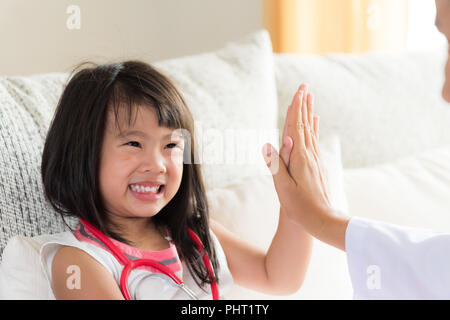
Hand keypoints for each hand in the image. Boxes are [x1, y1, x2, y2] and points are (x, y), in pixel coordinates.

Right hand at [262, 84, 349, 250]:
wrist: (323, 220)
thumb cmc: (300, 207)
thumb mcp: (283, 187)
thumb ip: (276, 165)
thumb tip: (267, 144)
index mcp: (300, 158)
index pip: (296, 127)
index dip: (296, 109)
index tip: (298, 91)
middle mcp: (310, 155)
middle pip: (305, 124)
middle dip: (304, 105)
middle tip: (304, 87)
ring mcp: (315, 160)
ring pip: (310, 131)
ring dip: (309, 113)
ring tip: (309, 98)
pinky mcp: (318, 165)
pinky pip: (314, 141)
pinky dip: (313, 128)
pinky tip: (315, 122)